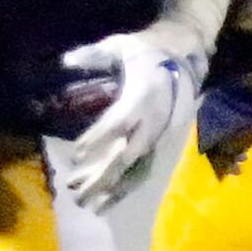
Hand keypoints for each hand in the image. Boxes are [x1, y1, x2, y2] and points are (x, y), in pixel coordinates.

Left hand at [60, 15, 208, 210]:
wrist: (185, 59)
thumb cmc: (146, 51)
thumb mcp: (121, 46)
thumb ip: (93, 55)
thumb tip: (66, 62)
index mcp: (146, 93)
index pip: (122, 120)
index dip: (100, 137)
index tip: (76, 153)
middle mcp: (156, 120)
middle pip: (129, 154)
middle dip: (101, 175)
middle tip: (72, 189)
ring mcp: (162, 137)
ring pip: (137, 170)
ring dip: (110, 189)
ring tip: (82, 204)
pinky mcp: (162, 146)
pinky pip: (143, 172)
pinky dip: (123, 190)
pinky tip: (101, 204)